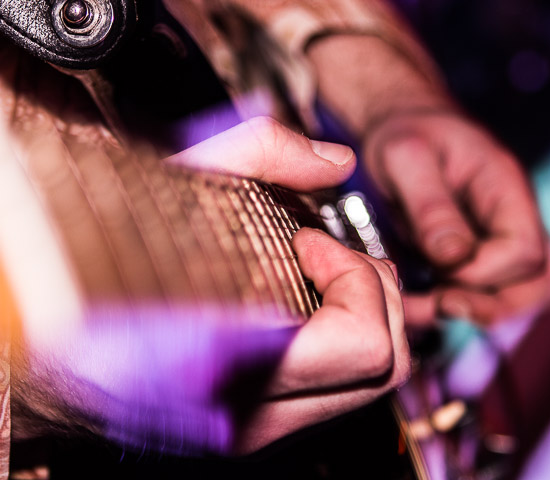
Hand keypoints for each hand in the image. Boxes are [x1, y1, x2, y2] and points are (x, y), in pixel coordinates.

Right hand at [17, 117, 408, 454]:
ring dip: (365, 314)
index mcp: (230, 364)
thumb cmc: (90, 263)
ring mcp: (259, 427)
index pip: (360, 346)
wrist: (42, 338)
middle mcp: (252, 414)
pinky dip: (345, 337)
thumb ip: (259, 152)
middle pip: (384, 367)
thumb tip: (335, 161)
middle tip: (327, 252)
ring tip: (320, 272)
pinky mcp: (262, 424)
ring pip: (373, 384)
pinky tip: (305, 302)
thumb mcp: (167, 180)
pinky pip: (341, 389)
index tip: (310, 240)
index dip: (352, 277)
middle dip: (373, 293)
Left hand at [362, 109, 549, 326]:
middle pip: (541, 284)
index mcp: (507, 190)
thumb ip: (431, 207)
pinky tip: (417, 302)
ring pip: (521, 295)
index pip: (526, 253)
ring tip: (425, 308)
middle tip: (440, 306)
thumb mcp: (406, 157)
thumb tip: (454, 258)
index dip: (485, 273)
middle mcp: (515, 219)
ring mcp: (500, 239)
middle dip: (493, 307)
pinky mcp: (478, 255)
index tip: (438, 269)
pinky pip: (486, 293)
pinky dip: (456, 307)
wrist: (400, 124)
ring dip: (478, 312)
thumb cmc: (405, 132)